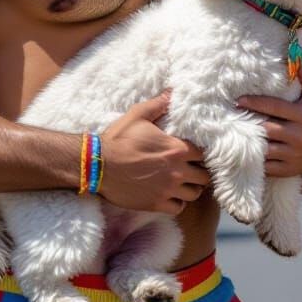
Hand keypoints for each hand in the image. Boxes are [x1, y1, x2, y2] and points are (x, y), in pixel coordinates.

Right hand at [99, 91, 209, 213]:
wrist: (97, 165)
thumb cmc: (118, 139)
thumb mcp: (138, 115)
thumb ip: (158, 104)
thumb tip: (172, 92)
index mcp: (176, 149)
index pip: (204, 154)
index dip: (201, 154)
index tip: (195, 153)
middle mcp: (177, 171)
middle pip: (204, 176)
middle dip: (200, 172)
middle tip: (192, 169)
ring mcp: (167, 189)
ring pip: (194, 194)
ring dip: (192, 188)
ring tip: (184, 183)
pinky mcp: (156, 204)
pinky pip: (178, 208)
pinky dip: (178, 203)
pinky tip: (171, 196)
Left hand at [237, 66, 301, 177]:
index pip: (275, 107)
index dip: (255, 103)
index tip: (238, 100)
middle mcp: (299, 135)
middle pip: (267, 128)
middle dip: (248, 122)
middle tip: (230, 116)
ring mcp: (293, 154)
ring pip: (265, 148)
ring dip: (249, 142)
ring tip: (232, 133)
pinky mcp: (287, 169)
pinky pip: (266, 165)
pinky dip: (254, 159)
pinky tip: (243, 151)